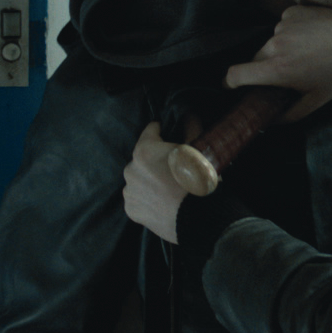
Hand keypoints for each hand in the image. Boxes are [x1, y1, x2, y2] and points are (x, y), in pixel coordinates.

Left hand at [123, 122, 190, 243]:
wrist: (201, 219)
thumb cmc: (200, 182)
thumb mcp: (200, 152)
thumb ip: (191, 129)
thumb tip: (189, 113)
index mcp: (145, 151)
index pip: (149, 132)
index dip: (161, 132)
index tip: (168, 135)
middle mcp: (131, 170)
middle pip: (143, 159)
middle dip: (156, 162)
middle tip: (175, 170)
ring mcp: (130, 191)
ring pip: (139, 180)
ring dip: (151, 181)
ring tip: (170, 190)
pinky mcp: (132, 210)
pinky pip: (138, 199)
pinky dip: (149, 199)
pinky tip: (165, 203)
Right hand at [227, 5, 331, 121]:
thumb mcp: (319, 99)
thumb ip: (290, 114)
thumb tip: (271, 123)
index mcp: (278, 69)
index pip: (236, 74)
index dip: (231, 82)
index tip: (233, 85)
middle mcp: (275, 44)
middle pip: (256, 59)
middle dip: (266, 68)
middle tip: (291, 73)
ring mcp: (283, 25)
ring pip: (272, 41)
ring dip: (282, 48)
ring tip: (311, 52)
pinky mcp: (292, 11)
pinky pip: (284, 25)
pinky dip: (293, 32)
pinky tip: (314, 36)